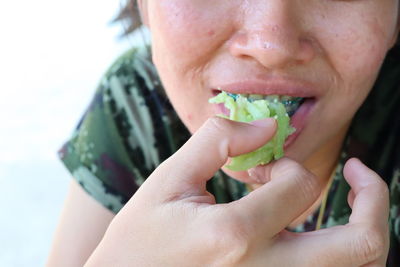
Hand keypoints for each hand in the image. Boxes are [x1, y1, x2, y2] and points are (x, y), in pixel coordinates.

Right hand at [85, 117, 388, 266]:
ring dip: (364, 227)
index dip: (285, 162)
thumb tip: (267, 123)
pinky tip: (316, 228)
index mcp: (233, 235)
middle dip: (373, 198)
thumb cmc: (139, 239)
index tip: (262, 165)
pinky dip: (338, 250)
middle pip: (360, 245)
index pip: (298, 184)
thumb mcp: (167, 182)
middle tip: (359, 171)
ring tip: (351, 196)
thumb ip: (217, 142)